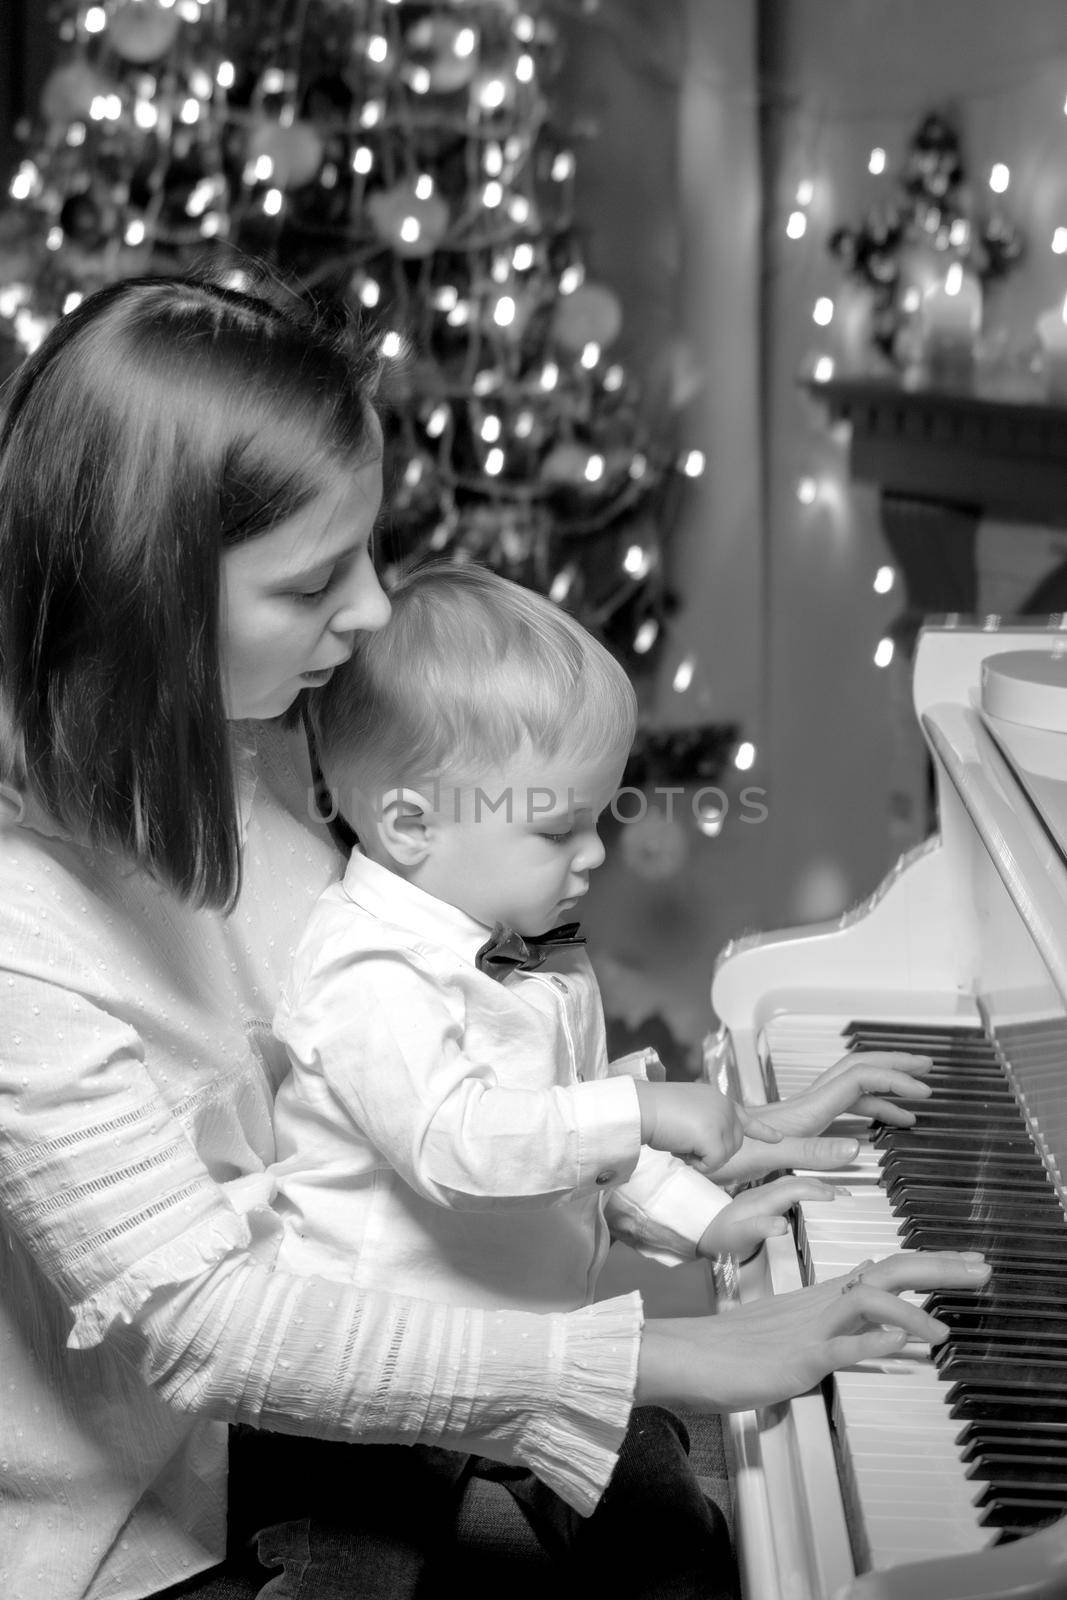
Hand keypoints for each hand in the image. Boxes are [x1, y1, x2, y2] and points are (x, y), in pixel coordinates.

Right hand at [634, 1080, 781, 1175]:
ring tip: (680, 1140)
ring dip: (700, 1158)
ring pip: (724, 1157)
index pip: (746, 1119)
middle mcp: (726, 1108)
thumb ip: (705, 1121)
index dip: (763, 1132)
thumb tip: (708, 1141)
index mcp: (719, 1100)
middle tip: (684, 1142)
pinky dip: (696, 1164)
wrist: (642, 1107)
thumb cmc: (654, 1110)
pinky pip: (713, 1164)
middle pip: (733, 1147)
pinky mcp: (716, 1136)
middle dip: (711, 1153)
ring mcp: (723, 1121)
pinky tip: (681, 1148)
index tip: (778, 1138)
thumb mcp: (688, 1111)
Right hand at [636, 1250, 990, 1413]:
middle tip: (982, 1269)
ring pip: (869, 1301)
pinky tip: (900, 1345)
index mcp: (822, 1298)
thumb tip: (871, 1294)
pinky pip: (840, 1346)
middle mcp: (821, 1304)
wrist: (682, 1356)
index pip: (885, 1270)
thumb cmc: (730, 1348)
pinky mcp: (795, 1358)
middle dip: (940, 1269)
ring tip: (944, 1332)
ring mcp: (809, 1328)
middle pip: (890, 1272)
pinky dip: (873, 1343)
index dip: (930, 1265)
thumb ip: (831, 1314)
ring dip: (913, 1313)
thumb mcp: (790, 1328)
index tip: (967, 1263)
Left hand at [697, 1176, 834, 1259]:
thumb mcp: (738, 1237)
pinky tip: (811, 1195)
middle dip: (821, 1186)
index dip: (814, 1191)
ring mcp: (761, 1194)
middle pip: (795, 1183)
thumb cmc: (721, 1239)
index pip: (791, 1189)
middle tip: (845, 1195)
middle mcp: (761, 1193)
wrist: (702, 1232)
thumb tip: (782, 1225)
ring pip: (791, 1184)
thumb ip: (759, 1229)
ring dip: (814, 1186)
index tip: (834, 1196)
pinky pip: (787, 1189)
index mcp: (759, 1201)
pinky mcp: (761, 1199)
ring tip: (835, 1193)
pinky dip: (804, 1189)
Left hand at [709, 1050, 933, 1184]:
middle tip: (927, 1065)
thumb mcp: (768, 1159)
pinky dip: (866, 1110)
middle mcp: (808, 1103)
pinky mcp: (798, 1124)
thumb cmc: (724, 1155)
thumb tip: (857, 1146)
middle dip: (894, 1064)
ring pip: (852, 1088)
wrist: (692, 1149)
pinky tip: (876, 1126)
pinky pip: (841, 1108)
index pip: (859, 1078)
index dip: (893, 1078)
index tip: (922, 1089)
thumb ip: (812, 1152)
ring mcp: (803, 1112)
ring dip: (885, 1089)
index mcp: (807, 1108)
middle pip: (858, 1069)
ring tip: (914, 1102)